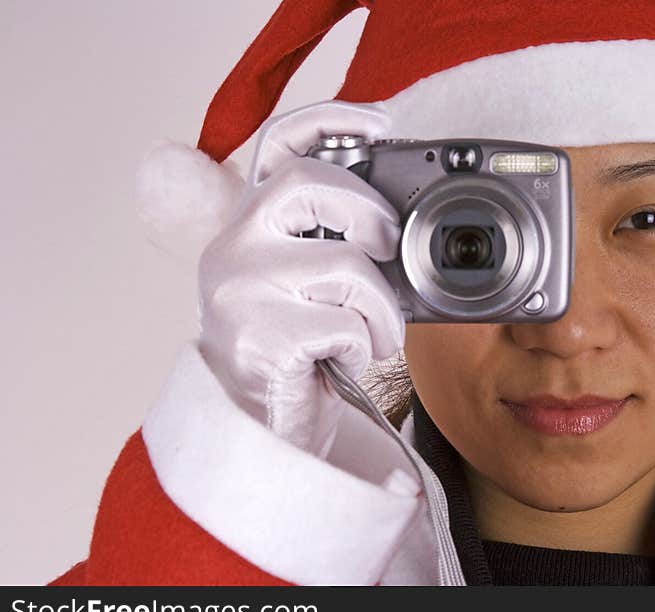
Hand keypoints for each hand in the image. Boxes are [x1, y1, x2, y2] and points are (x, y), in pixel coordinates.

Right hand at [197, 100, 405, 457]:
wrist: (261, 424)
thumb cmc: (293, 350)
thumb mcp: (306, 285)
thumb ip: (331, 242)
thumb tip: (396, 228)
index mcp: (248, 226)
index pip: (276, 147)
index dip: (328, 119)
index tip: (380, 122)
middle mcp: (233, 247)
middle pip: (311, 184)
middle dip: (370, 214)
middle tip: (389, 249)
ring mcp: (239, 290)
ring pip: (346, 265)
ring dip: (382, 308)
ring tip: (375, 332)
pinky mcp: (259, 336)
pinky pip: (345, 322)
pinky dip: (367, 342)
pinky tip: (350, 356)